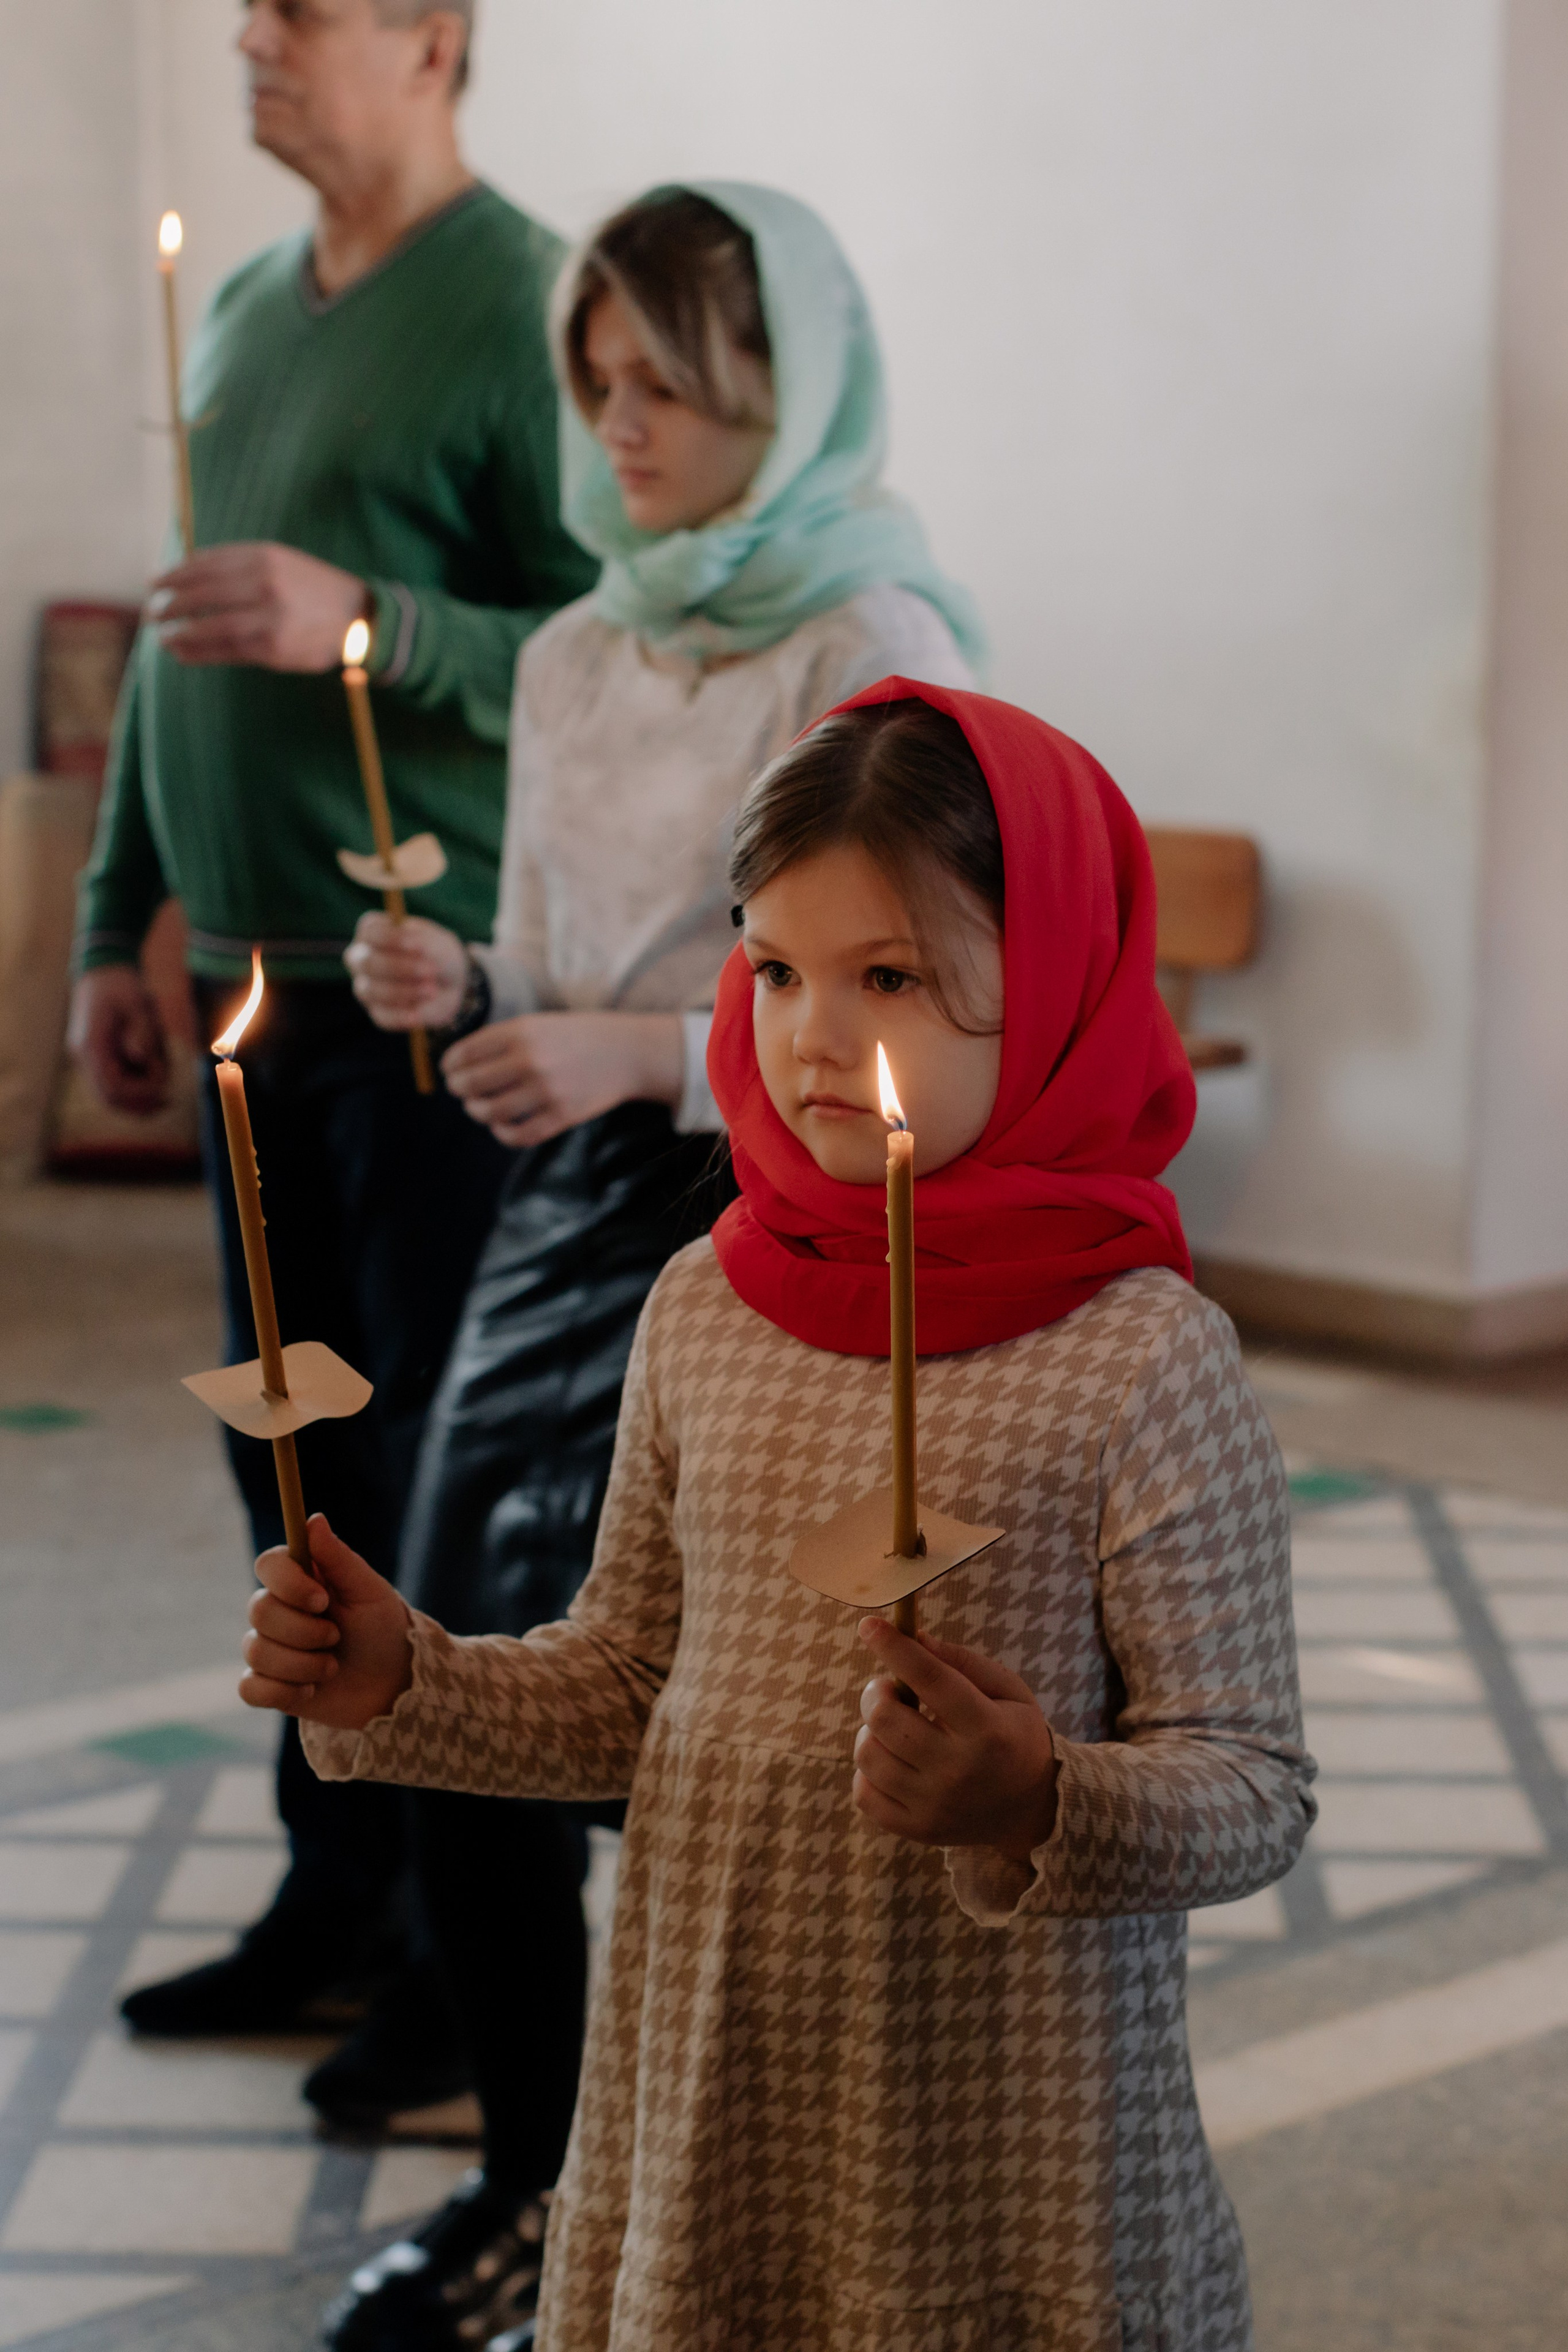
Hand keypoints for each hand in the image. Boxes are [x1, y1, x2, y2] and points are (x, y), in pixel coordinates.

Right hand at [67, 966, 170, 1113]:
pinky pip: (113, 1080)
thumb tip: (143, 1060)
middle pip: (109, 1097)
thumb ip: (144, 1034)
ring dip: (138, 1094)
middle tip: (169, 1101)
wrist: (103, 967)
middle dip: (139, 1103)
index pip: (113, 1087)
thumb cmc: (123, 984)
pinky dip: (134, 1083)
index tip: (166, 1093)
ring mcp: (87, 1057)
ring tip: (165, 1082)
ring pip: (111, 1092)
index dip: (140, 1096)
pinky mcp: (96, 1055)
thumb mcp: (139, 1005)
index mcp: (92, 1045)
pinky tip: (155, 1072)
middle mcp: (84, 1055)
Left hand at [150, 542, 368, 670]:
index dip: (176, 574)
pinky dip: (199, 653)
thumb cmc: (314, 591)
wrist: (360, 619)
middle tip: (154, 612)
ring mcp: (269, 617)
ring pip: (210, 626)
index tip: (157, 582)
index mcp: (264, 556)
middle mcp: (265, 584)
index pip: (206, 564)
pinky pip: (226, 651)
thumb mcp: (281, 562)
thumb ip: (240, 564)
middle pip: (202, 594)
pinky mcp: (274, 647)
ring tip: (164, 637)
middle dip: (172, 604)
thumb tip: (187, 571)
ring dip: (180, 633)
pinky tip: (182, 654)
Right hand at [241, 1514, 412, 1729]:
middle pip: (259, 1610)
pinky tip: (311, 1690)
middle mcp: (279, 1609)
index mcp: (300, 1579)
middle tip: (336, 1637)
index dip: (288, 1583)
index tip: (323, 1600)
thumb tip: (314, 1518)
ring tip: (331, 1666)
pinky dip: (284, 1692)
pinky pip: (250, 1688)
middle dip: (304, 1631)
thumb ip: (338, 1558)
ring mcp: (269, 1647)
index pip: (267, 1565)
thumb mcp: (369, 1591)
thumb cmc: (381, 1628)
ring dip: (303, 1664)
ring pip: (256, 1651)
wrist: (390, 1683)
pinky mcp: (267, 1684)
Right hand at [345, 912, 466, 1029]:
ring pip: (373, 991)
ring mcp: (366, 986)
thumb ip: (424, 941)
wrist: (450, 985)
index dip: (392, 938)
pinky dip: (401, 1016)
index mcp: (372, 932)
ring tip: (432, 990)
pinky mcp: (378, 1011)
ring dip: (405, 991)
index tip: (419, 945)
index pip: (370, 932)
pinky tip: (417, 1016)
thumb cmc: (437, 955)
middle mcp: (362, 958)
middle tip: (431, 971)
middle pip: (368, 963)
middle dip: (401, 968)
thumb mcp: (438, 943)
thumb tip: (414, 943)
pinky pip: (382, 1016)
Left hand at [442, 1011, 684, 1146]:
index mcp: (521, 1031)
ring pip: (490, 1112)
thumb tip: (460, 1067)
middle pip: (471, 1085)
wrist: (628, 1052)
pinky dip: (502, 1134)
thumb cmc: (578, 1036)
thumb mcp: (538, 1025)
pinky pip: (518, 1135)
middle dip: (459, 1090)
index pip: (465, 1053)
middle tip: (461, 1091)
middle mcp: (530, 1060)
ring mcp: (547, 1090)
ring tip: (480, 1108)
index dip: (450, 1066)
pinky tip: (501, 1126)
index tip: (449, 1071)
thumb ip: (503, 1041)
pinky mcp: (562, 1116)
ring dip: (477, 1112)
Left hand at [852, 1620, 1058, 1863]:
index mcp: (987, 1728)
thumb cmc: (1014, 1735)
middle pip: (886, 1717)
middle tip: (891, 1690)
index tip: (869, 1625)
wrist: (1029, 1808)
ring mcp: (934, 1805)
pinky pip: (863, 1793)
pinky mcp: (917, 1829)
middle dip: (877, 1691)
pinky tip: (891, 1760)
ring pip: (867, 1753)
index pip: (931, 1679)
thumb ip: (962, 1662)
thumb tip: (913, 1636)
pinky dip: (867, 1770)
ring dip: (871, 1730)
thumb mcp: (1007, 1690)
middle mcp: (958, 1769)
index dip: (895, 1648)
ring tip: (895, 1728)